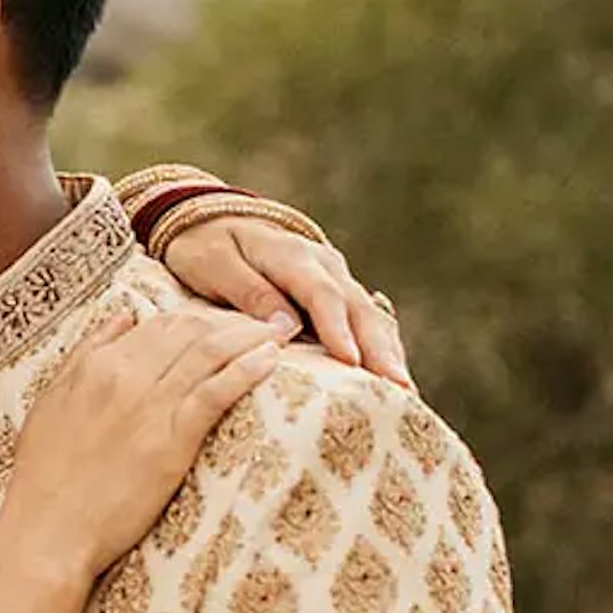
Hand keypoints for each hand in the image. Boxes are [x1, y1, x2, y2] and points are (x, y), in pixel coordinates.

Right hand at [0, 302, 284, 577]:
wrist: (48, 532)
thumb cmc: (44, 477)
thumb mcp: (51, 402)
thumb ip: (85, 353)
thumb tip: (123, 316)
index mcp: (95, 365)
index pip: (160, 324)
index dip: (199, 319)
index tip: (225, 324)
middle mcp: (123, 376)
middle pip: (190, 330)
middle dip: (231, 320)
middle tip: (263, 322)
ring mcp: (148, 407)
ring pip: (208, 353)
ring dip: (248, 337)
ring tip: (278, 334)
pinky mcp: (170, 441)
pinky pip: (216, 392)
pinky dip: (246, 370)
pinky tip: (269, 361)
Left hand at [158, 213, 410, 386]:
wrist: (210, 221)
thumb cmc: (206, 247)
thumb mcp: (215, 264)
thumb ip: (249, 292)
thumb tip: (286, 327)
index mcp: (291, 254)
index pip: (321, 293)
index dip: (337, 327)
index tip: (350, 361)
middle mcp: (323, 264)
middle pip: (358, 307)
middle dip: (379, 348)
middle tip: (397, 385)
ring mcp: (336, 277)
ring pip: (370, 315)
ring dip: (389, 352)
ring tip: (406, 391)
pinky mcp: (337, 293)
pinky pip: (366, 320)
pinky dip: (382, 347)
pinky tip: (394, 378)